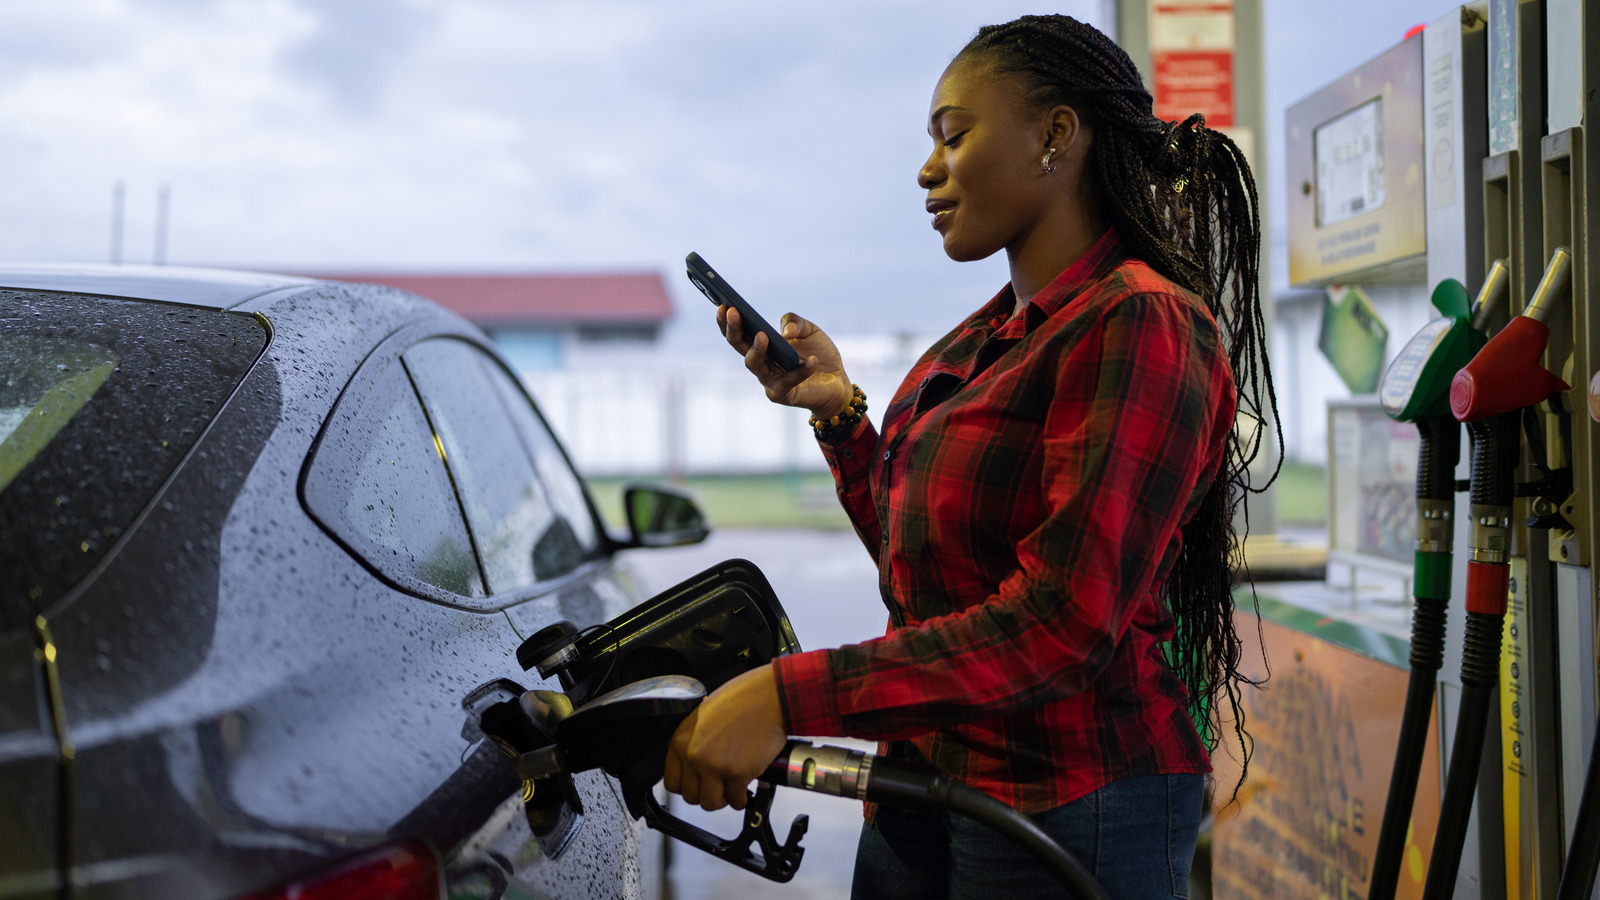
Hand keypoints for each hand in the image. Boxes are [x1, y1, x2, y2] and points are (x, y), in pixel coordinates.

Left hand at [662, 664, 788, 811]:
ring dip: (723, 799)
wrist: (769, 698)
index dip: (689, 786)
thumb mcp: (703, 717)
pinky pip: (736, 801)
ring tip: (732, 788)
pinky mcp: (737, 774)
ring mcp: (714, 766)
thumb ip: (694, 742)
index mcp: (681, 740)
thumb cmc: (743, 700)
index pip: (672, 783)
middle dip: (707, 793)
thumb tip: (694, 764)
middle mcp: (693, 755)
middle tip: (720, 785)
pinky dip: (742, 798)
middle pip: (691, 796)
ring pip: (710, 803)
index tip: (699, 784)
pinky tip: (746, 786)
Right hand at [718, 306, 854, 419]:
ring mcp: (770, 381)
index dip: (727, 322)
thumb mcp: (810, 330)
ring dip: (757, 349)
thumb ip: (795, 322)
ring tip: (763, 335)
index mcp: (762, 346)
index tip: (723, 305)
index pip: (739, 334)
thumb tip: (785, 332)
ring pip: (754, 365)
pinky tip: (812, 360)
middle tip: (733, 312)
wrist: (838, 381)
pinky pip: (788, 381)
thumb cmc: (819, 353)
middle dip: (734, 329)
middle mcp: (761, 364)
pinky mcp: (784, 395)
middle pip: (740, 347)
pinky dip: (800, 370)